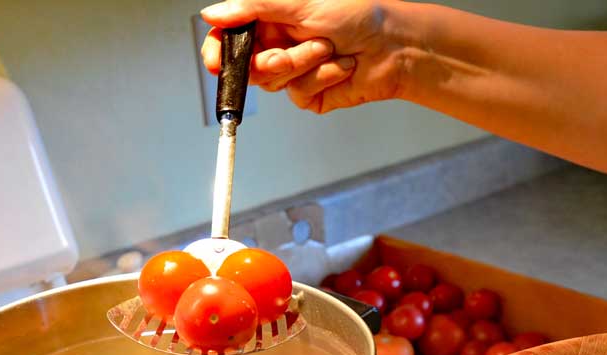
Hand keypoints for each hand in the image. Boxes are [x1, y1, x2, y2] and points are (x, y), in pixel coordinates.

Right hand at [200, 0, 403, 113]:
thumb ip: (252, 8)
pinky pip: (299, 92)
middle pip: (246, 65)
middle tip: (283, 55)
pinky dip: (321, 77)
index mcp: (271, 19)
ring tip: (326, 48)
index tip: (215, 60)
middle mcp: (279, 44)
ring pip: (273, 81)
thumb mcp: (298, 1)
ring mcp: (294, 71)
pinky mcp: (310, 93)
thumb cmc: (356, 14)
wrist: (393, 45)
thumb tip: (213, 14)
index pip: (230, 36)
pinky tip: (340, 65)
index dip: (219, 49)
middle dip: (267, 62)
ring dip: (301, 64)